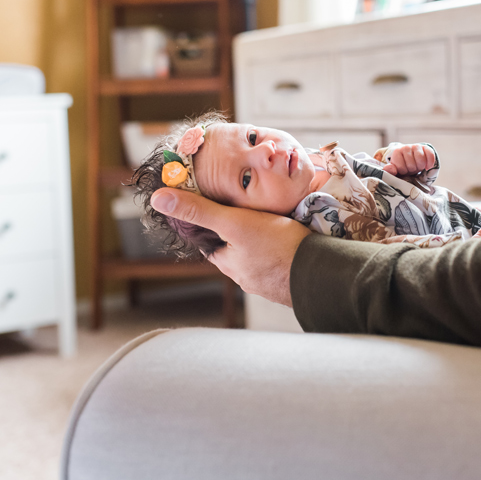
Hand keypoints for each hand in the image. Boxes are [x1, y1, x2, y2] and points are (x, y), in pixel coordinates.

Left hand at [150, 188, 311, 306]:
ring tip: (274, 221)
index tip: (219, 205)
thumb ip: (199, 210)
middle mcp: (247, 276)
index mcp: (228, 264)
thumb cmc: (277, 247)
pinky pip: (281, 260)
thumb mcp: (233, 222)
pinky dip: (282, 249)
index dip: (212, 222)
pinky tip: (292, 238)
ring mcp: (271, 280)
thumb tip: (159, 199)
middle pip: (235, 248)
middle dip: (240, 231)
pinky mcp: (291, 278)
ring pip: (259, 255)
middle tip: (251, 208)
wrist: (321, 272)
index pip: (211, 241)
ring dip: (264, 241)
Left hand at [382, 144, 434, 176]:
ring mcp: (416, 146)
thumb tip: (388, 168)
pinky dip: (430, 163)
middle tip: (411, 168)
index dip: (403, 171)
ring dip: (420, 166)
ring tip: (417, 166)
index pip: (401, 167)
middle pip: (412, 164)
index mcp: (396, 152)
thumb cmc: (402, 167)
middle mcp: (406, 147)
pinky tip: (427, 167)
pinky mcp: (425, 147)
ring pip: (421, 160)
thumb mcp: (395, 171)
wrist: (411, 161)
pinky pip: (430, 154)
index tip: (403, 170)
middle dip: (412, 169)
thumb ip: (391, 171)